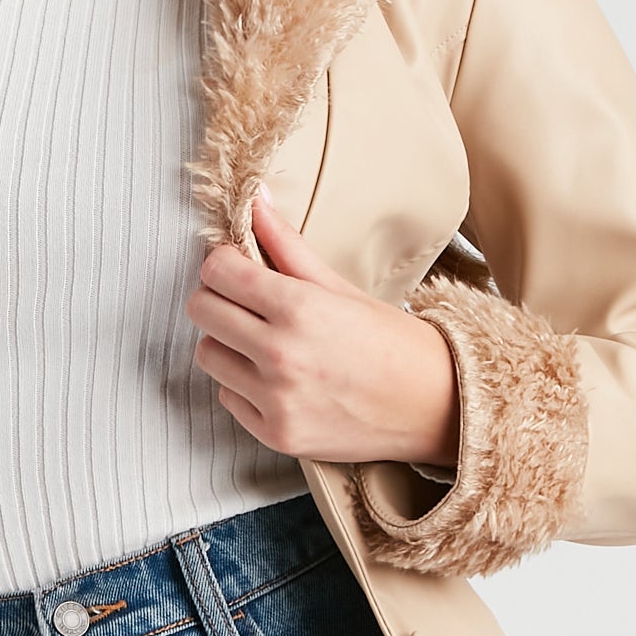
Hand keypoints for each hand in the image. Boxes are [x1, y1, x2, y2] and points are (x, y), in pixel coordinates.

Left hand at [186, 183, 458, 468]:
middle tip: (247, 302)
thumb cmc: (392, 342)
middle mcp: (281, 355)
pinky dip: (243, 386)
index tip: (238, 267)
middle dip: (219, 298)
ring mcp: (276, 399)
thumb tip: (254, 201)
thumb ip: (286, 245)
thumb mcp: (340, 286)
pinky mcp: (276, 434)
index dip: (223, 263)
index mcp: (299, 308)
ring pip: (208, 354)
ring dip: (228, 343)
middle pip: (202, 310)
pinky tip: (278, 379)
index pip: (217, 271)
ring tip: (264, 342)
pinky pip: (227, 396)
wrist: (434, 407)